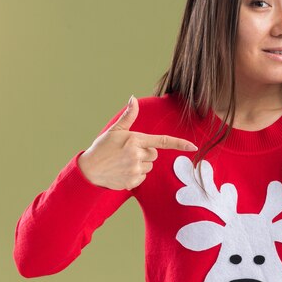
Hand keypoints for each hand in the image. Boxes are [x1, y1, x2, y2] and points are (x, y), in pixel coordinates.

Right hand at [78, 96, 198, 189]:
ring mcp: (135, 169)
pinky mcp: (132, 182)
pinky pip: (142, 177)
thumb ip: (129, 116)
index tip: (194, 146)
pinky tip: (122, 171)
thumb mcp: (115, 130)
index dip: (180, 144)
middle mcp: (137, 155)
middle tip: (128, 152)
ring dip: (140, 164)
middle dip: (145, 153)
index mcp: (135, 140)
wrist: (88, 170)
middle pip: (154, 154)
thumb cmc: (102, 148)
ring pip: (149, 166)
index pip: (163, 141)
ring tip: (123, 162)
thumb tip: (133, 98)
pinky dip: (135, 175)